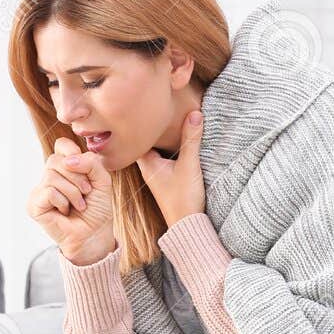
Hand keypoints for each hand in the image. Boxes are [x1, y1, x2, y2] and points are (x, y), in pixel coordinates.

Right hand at [27, 137, 116, 264]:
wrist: (94, 234)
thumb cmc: (97, 208)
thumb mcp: (102, 180)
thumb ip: (91, 163)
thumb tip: (69, 160)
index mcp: (65, 167)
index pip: (62, 145)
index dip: (74, 153)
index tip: (86, 170)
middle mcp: (49, 176)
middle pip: (56, 160)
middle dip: (77, 177)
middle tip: (86, 193)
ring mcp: (40, 190)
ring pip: (52, 176)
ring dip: (72, 192)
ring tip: (78, 205)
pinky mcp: (34, 204)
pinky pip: (49, 191)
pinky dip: (63, 202)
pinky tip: (65, 212)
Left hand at [136, 110, 204, 227]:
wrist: (188, 225)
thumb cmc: (183, 198)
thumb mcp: (189, 164)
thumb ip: (191, 139)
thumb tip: (195, 113)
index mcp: (146, 163)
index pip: (138, 136)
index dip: (141, 122)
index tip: (146, 107)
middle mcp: (148, 168)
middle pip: (147, 141)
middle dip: (154, 128)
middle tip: (161, 108)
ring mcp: (157, 174)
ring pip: (157, 150)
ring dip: (164, 138)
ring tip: (171, 119)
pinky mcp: (167, 179)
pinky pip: (166, 158)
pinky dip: (171, 148)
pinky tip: (181, 141)